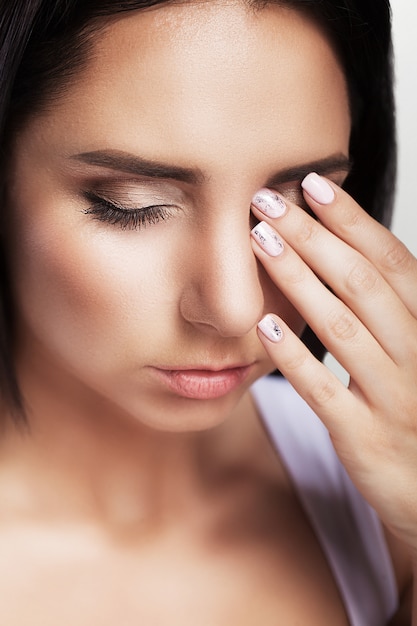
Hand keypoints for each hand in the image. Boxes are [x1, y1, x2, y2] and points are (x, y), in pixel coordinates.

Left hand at [250, 174, 416, 551]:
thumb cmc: (412, 407)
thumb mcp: (411, 349)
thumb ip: (384, 305)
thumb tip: (343, 249)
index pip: (390, 260)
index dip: (352, 220)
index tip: (313, 184)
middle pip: (361, 283)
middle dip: (312, 237)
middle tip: (267, 202)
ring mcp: (393, 396)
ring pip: (342, 326)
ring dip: (299, 280)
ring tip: (260, 242)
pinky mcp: (363, 435)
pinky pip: (324, 390)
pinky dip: (294, 356)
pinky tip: (263, 325)